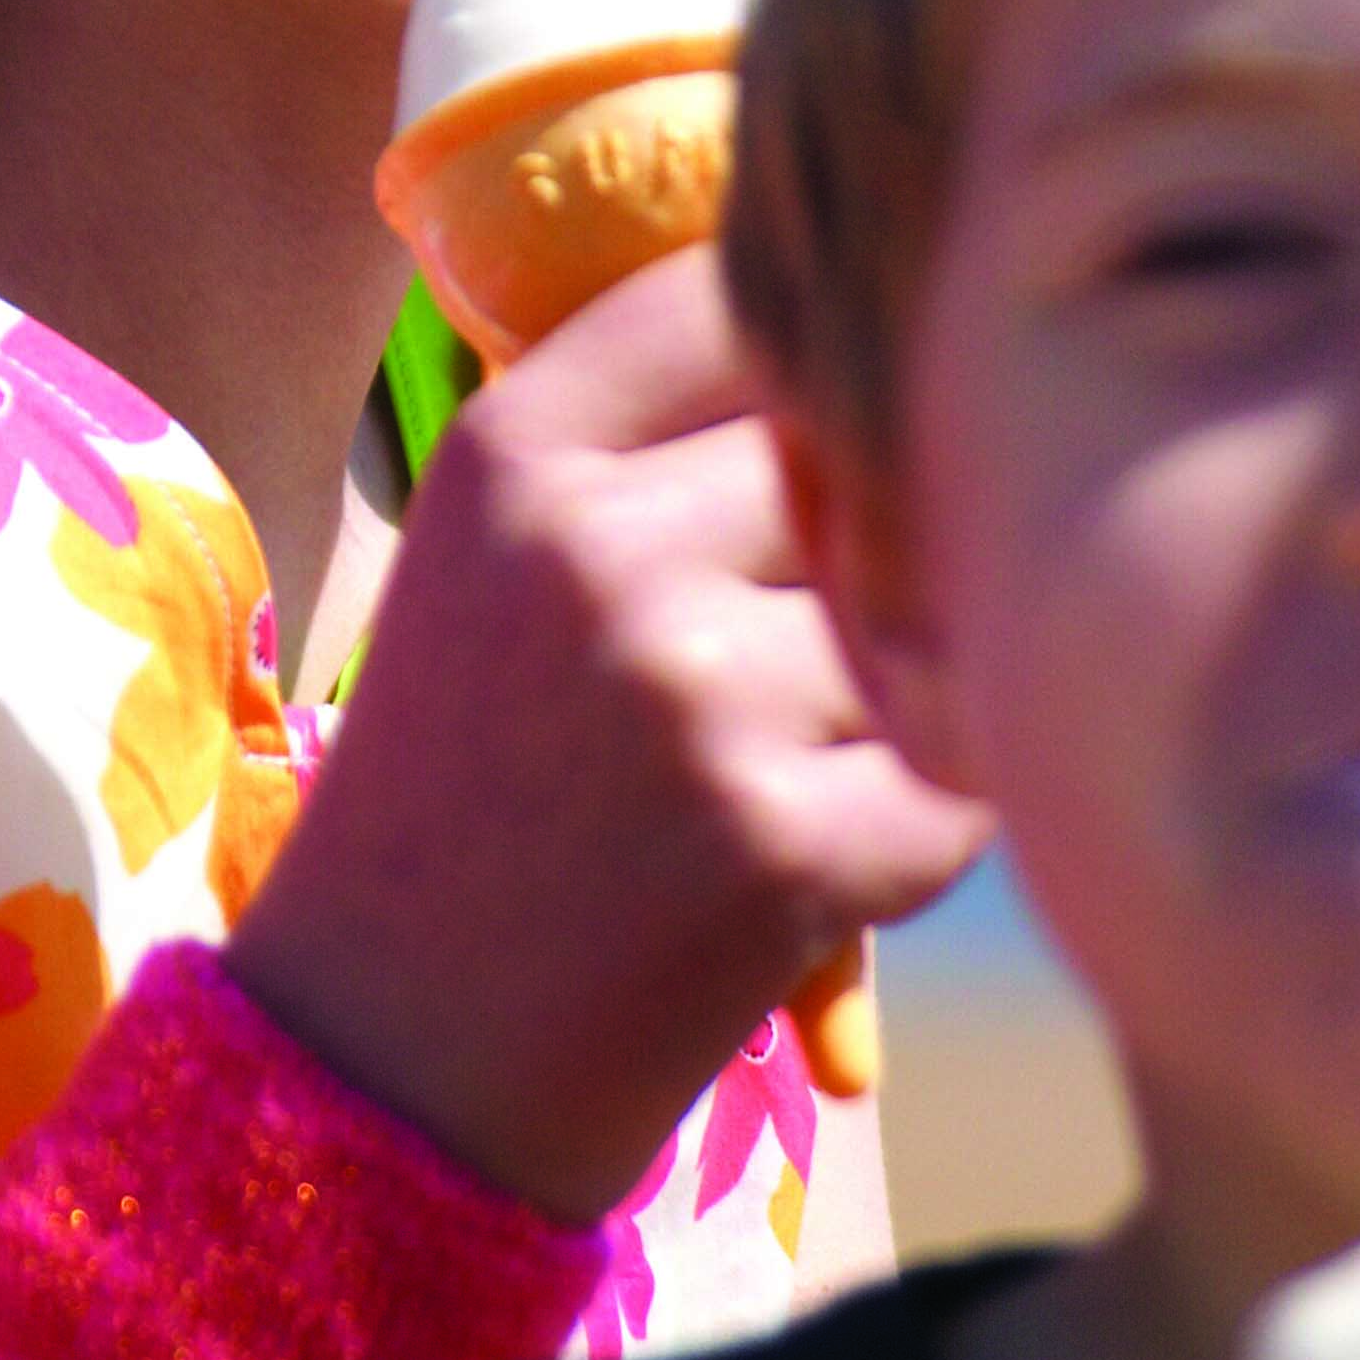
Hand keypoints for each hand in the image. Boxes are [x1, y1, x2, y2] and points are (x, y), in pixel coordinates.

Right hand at [227, 247, 990, 1219]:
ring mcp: (696, 699)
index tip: (825, 413)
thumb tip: (874, 295)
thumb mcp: (491, 562)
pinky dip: (934, 818)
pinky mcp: (789, 847)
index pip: (742, 296)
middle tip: (814, 639)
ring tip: (814, 756)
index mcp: (514, 457)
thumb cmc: (467, 791)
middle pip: (865, 454)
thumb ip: (649, 433)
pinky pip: (965, 771)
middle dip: (879, 542)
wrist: (394, 1064)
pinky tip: (834, 849)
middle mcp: (597, 553)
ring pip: (933, 613)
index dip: (815, 349)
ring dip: (918, 685)